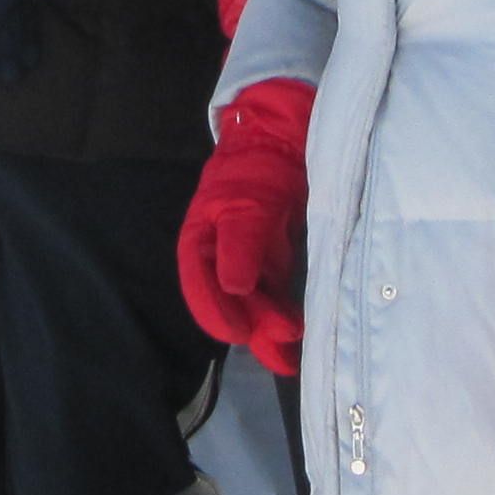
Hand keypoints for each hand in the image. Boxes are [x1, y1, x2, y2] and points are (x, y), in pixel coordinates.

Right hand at [181, 80, 314, 374]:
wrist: (286, 139)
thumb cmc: (257, 167)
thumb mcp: (247, 201)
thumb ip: (241, 243)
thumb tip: (234, 289)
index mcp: (199, 241)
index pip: (200, 286)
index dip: (217, 312)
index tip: (238, 334)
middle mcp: (219, 257)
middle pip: (230, 301)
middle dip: (254, 327)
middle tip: (283, 347)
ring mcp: (247, 260)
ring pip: (253, 304)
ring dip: (269, 329)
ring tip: (292, 355)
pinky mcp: (272, 261)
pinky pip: (272, 295)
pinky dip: (281, 314)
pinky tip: (295, 335)